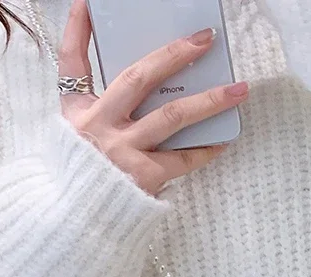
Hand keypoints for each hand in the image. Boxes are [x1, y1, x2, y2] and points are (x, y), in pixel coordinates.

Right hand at [58, 0, 247, 195]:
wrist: (82, 221)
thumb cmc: (86, 173)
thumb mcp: (76, 134)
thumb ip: (97, 103)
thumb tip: (139, 80)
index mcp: (77, 111)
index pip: (72, 61)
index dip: (78, 30)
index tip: (88, 4)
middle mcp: (97, 126)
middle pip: (138, 78)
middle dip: (173, 54)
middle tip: (206, 39)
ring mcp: (122, 152)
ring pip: (171, 117)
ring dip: (209, 100)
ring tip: (239, 90)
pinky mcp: (143, 177)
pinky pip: (182, 160)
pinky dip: (204, 150)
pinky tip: (223, 140)